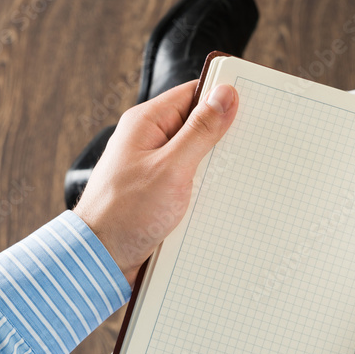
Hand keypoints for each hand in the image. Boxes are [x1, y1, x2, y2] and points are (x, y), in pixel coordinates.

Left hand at [72, 81, 238, 289]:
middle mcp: (148, 140)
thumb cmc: (125, 214)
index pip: (193, 94)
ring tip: (234, 176)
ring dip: (215, 166)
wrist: (101, 259)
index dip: (223, 99)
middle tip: (248, 147)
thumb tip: (224, 95)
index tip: (253, 107)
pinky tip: (219, 196)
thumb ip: (200, 131)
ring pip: (197, 154)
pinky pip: (190, 178)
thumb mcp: (171, 168)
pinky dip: (205, 186)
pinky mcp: (159, 190)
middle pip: (197, 124)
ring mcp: (154, 166)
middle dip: (223, 136)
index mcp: (146, 122)